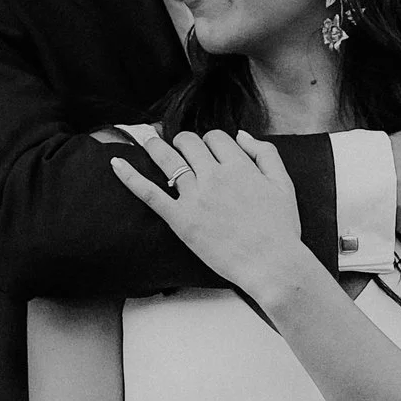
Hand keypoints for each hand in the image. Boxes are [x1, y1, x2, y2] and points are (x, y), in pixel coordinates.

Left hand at [110, 127, 311, 307]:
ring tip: (149, 141)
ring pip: (168, 160)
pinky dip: (130, 177)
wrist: (272, 265)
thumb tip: (240, 134)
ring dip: (156, 147)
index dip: (211, 141)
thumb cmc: (282, 229)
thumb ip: (264, 153)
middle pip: (189, 143)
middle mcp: (214, 176)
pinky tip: (116, 164)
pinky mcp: (181, 220)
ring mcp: (195, 197)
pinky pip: (150, 193)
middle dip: (184, 142)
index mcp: (239, 166)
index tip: (210, 152)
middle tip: (181, 149)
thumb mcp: (284, 184)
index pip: (215, 137)